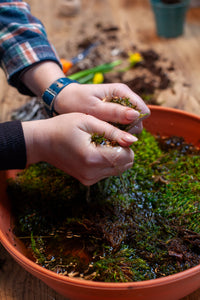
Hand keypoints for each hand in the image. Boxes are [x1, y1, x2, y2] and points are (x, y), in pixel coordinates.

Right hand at [22, 113, 136, 184]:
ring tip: (99, 143)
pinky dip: (107, 161)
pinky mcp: (87, 180)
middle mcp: (92, 173)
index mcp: (92, 158)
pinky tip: (95, 150)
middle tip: (108, 138)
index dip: (126, 144)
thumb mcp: (88, 121)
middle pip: (125, 165)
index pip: (126, 156)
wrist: (42, 142)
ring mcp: (89, 179)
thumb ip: (112, 131)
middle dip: (123, 150)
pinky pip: (107, 172)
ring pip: (118, 169)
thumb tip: (133, 141)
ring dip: (115, 156)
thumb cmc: (63, 127)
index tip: (115, 134)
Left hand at [55, 82, 149, 133]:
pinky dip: (116, 131)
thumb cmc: (76, 102)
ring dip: (122, 131)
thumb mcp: (94, 108)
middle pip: (138, 119)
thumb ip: (114, 112)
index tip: (123, 132)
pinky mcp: (114, 114)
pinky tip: (105, 134)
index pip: (143, 110)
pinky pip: (122, 125)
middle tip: (111, 134)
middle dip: (129, 129)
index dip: (136, 123)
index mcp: (122, 91)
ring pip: (131, 124)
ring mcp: (119, 106)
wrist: (62, 100)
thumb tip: (136, 115)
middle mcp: (124, 98)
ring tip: (106, 135)